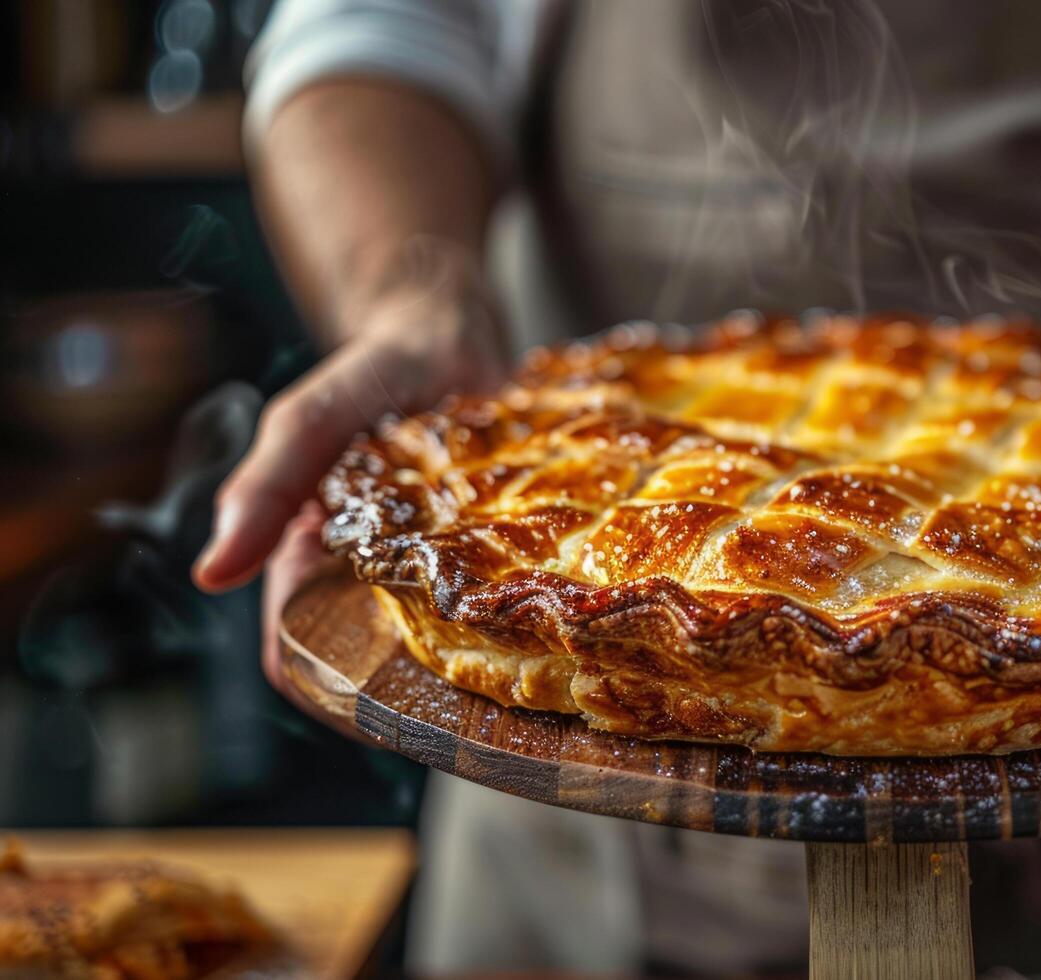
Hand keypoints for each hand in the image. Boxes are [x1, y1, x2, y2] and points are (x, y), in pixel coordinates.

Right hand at [191, 257, 506, 702]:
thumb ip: (264, 489)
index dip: (329, 690)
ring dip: (479, 659)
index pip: (305, 654)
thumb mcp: (306, 423)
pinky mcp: (504, 553)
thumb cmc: (366, 377)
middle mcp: (380, 578)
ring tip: (514, 668)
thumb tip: (211, 575)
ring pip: (454, 647)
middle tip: (459, 694)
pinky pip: (513, 601)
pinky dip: (526, 614)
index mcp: (316, 564)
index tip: (371, 707)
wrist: (449, 333)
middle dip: (418, 688)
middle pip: (388, 664)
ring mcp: (444, 571)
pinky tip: (552, 623)